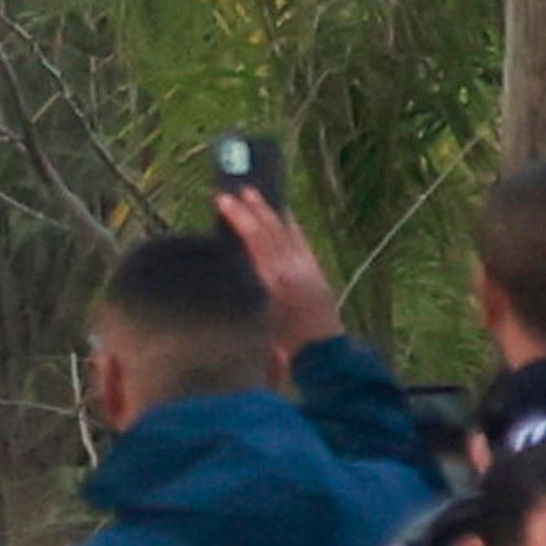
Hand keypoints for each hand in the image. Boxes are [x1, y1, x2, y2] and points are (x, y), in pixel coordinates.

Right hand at [223, 176, 344, 362]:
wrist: (321, 355)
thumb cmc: (281, 347)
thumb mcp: (255, 319)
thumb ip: (245, 289)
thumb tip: (233, 261)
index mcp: (271, 280)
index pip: (253, 238)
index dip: (238, 216)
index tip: (223, 200)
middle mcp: (290, 269)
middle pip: (269, 229)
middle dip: (252, 208)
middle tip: (237, 190)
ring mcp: (306, 269)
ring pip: (286, 232)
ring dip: (270, 212)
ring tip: (256, 195)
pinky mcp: (317, 273)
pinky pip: (301, 242)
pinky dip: (291, 227)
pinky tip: (284, 216)